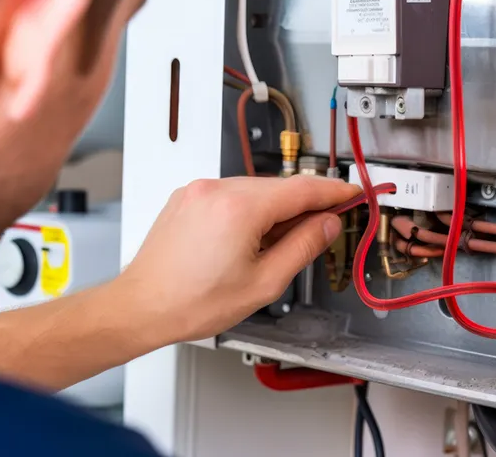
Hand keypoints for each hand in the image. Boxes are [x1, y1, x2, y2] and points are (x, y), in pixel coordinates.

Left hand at [115, 176, 360, 346]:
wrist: (142, 306)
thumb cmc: (192, 302)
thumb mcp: (263, 283)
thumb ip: (302, 247)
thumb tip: (327, 224)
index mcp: (240, 208)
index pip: (303, 189)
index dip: (334, 191)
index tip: (353, 194)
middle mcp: (217, 189)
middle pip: (279, 188)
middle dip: (304, 206)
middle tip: (322, 229)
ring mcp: (199, 190)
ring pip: (255, 191)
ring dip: (274, 210)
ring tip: (273, 249)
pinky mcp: (187, 197)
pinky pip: (230, 194)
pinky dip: (248, 210)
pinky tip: (247, 239)